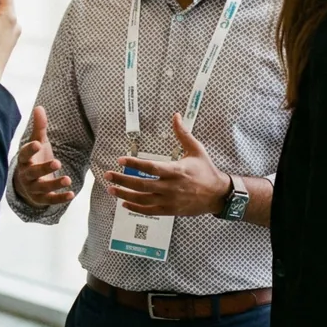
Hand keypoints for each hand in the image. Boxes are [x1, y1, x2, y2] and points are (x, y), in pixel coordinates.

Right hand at [13, 106, 75, 206]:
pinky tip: (71, 194)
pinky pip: (50, 200)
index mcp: (24, 160)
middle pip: (33, 172)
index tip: (37, 144)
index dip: (29, 150)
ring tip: (68, 179)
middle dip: (44, 168)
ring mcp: (33, 188)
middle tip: (57, 163)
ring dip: (54, 184)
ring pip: (42, 188)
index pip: (24, 154)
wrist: (27, 185)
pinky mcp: (41, 199)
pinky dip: (60, 198)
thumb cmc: (34, 159)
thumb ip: (39, 128)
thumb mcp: (37, 143)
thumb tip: (39, 107)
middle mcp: (26, 175)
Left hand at [103, 113, 231, 216]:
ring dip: (125, 195)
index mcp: (176, 171)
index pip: (151, 167)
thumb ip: (183, 134)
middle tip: (108, 175)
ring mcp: (170, 201)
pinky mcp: (170, 211)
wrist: (218, 195)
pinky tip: (124, 204)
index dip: (134, 163)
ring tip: (111, 189)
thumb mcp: (196, 149)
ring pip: (143, 199)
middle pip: (142, 185)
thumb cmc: (206, 170)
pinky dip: (136, 208)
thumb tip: (175, 116)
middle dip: (123, 180)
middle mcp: (171, 187)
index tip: (120, 159)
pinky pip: (149, 211)